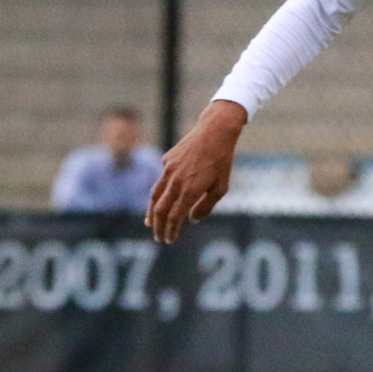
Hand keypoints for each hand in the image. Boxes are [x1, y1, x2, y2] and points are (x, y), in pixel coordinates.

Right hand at [145, 99, 246, 242]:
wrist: (214, 132)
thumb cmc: (222, 161)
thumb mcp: (221, 187)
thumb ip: (206, 206)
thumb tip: (191, 220)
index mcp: (190, 190)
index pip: (174, 217)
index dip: (170, 231)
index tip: (169, 239)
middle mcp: (176, 181)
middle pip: (159, 210)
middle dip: (157, 227)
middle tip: (158, 237)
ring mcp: (168, 170)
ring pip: (154, 196)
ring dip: (151, 212)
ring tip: (150, 223)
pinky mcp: (166, 161)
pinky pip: (161, 180)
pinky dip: (159, 193)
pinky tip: (162, 198)